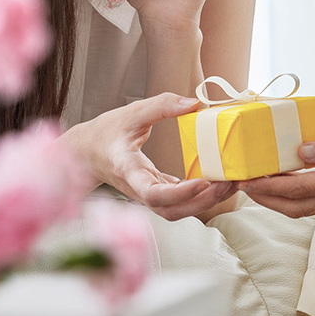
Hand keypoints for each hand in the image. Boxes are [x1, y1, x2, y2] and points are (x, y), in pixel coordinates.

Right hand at [64, 93, 236, 220]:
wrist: (86, 152)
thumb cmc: (106, 132)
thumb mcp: (132, 112)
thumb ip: (163, 105)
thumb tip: (195, 103)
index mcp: (129, 171)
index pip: (153, 193)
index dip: (179, 193)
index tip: (202, 182)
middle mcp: (138, 189)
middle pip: (171, 210)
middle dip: (201, 202)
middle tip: (227, 183)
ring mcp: (147, 194)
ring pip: (176, 211)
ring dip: (204, 203)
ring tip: (228, 184)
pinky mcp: (155, 192)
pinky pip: (178, 202)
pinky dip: (199, 196)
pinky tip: (217, 182)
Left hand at [237, 127, 314, 217]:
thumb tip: (301, 151)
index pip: (297, 187)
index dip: (268, 185)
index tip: (246, 178)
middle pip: (291, 206)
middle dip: (262, 198)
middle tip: (239, 183)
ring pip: (298, 208)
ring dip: (272, 200)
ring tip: (253, 184)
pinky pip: (308, 202)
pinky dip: (288, 196)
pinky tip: (280, 182)